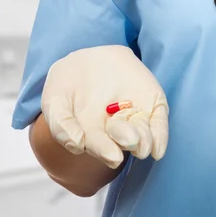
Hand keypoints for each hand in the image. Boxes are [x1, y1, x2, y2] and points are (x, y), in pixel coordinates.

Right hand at [41, 45, 168, 168]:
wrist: (87, 60)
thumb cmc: (68, 87)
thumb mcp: (55, 101)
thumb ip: (61, 125)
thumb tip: (77, 146)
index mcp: (94, 134)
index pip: (103, 147)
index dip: (106, 151)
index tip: (112, 156)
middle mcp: (119, 130)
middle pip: (126, 141)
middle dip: (128, 141)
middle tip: (129, 140)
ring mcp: (137, 117)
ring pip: (145, 133)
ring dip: (145, 138)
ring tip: (140, 137)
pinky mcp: (153, 104)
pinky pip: (159, 121)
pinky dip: (160, 135)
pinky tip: (158, 149)